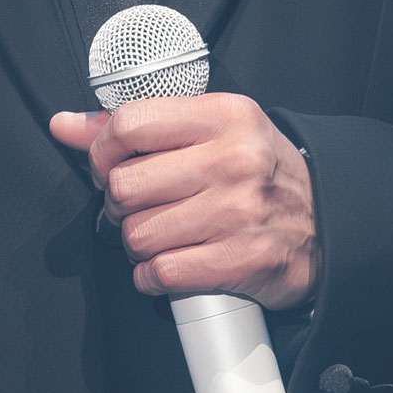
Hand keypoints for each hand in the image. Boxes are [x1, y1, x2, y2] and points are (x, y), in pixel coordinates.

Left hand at [49, 93, 319, 310]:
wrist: (326, 222)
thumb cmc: (259, 171)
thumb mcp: (211, 129)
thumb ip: (137, 126)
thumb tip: (66, 125)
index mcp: (223, 116)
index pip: (130, 124)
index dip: (104, 150)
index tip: (110, 164)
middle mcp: (233, 160)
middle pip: (125, 185)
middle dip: (118, 203)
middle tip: (136, 205)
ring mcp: (238, 212)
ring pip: (137, 234)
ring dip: (136, 243)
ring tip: (158, 235)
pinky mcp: (240, 261)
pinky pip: (161, 273)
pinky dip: (152, 276)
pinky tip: (168, 265)